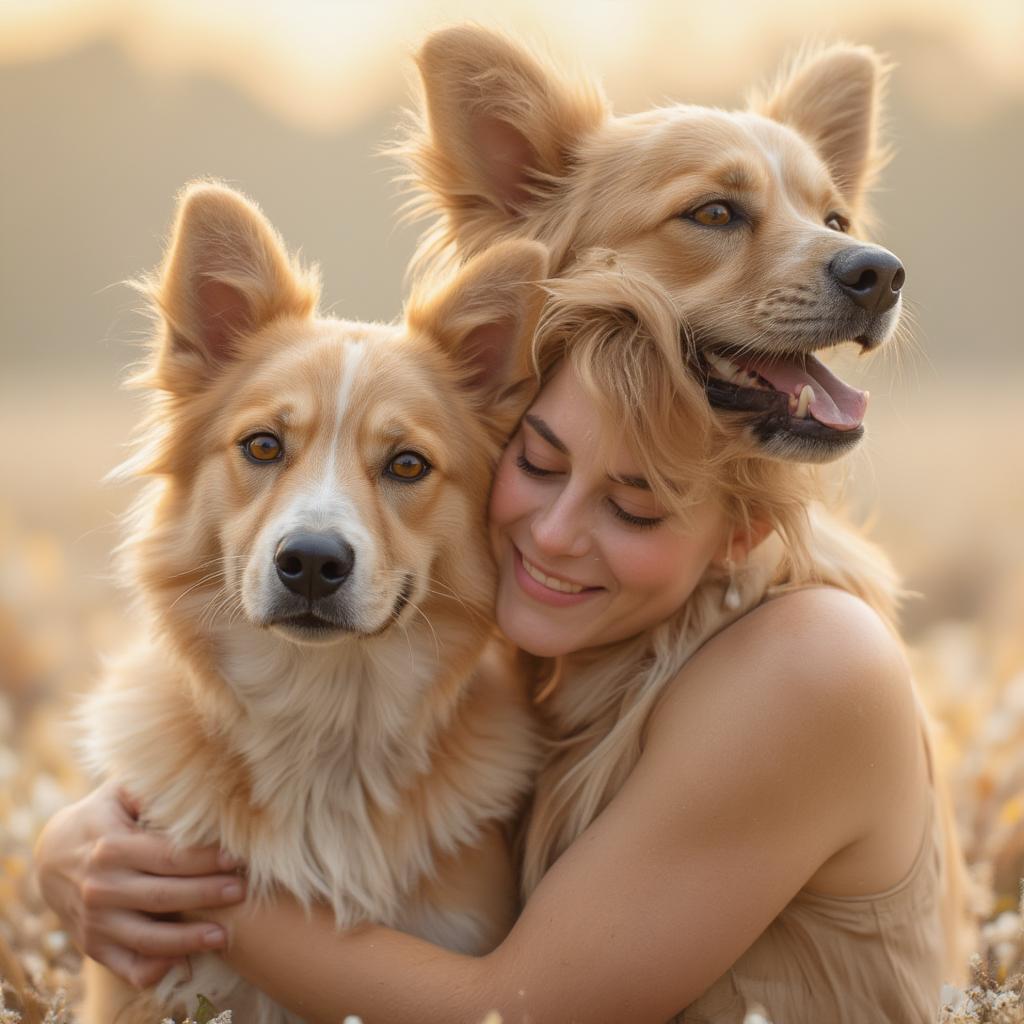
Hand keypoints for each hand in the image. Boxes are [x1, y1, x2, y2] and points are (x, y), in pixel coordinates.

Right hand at [33, 780, 245, 987]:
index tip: (238, 858)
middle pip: (164, 895)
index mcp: (111, 845)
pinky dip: (153, 969)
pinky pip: (126, 965)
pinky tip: (183, 964)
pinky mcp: (93, 946)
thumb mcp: (118, 794)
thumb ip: (151, 789)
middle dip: (207, 895)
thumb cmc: (102, 817)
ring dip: (188, 939)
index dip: (205, 859)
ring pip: (147, 937)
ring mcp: (95, 921)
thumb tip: (194, 780)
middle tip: (242, 892)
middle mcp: (100, 887)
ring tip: (225, 936)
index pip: (167, 856)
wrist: (50, 857)